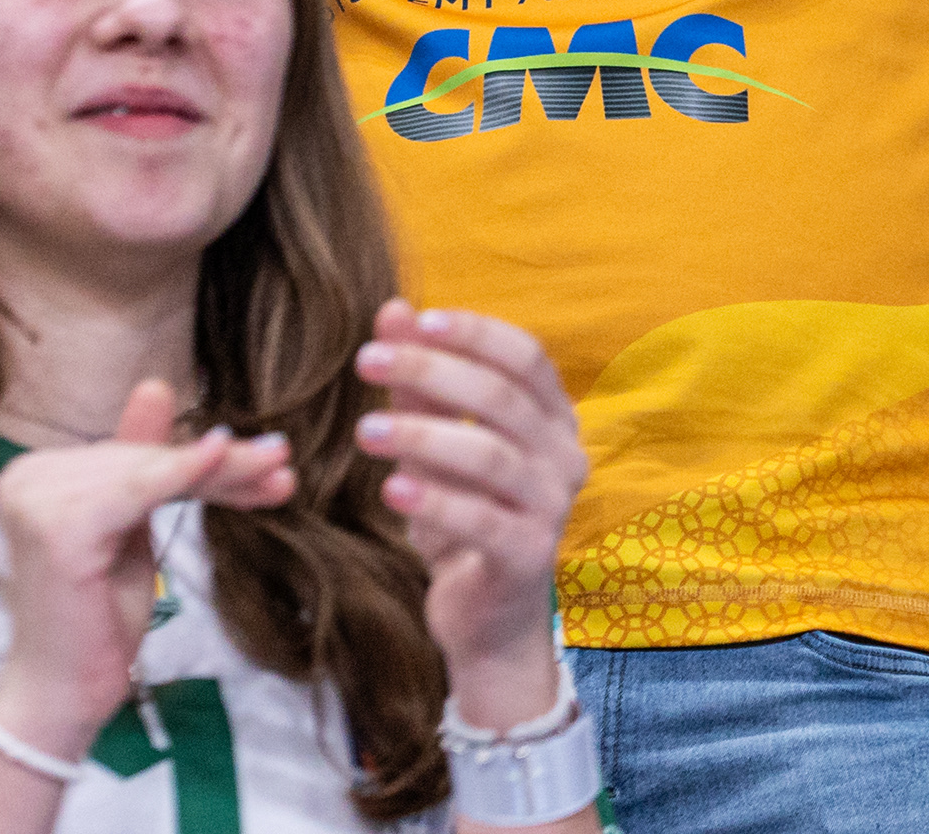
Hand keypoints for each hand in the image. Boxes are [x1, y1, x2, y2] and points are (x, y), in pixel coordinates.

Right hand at [0, 379, 294, 755]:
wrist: (62, 697)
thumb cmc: (96, 620)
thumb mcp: (129, 530)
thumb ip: (142, 463)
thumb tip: (155, 384)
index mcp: (38, 472)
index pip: (134, 456)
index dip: (200, 459)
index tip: (268, 457)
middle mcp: (26, 475)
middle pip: (144, 460)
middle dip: (221, 466)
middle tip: (284, 463)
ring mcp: (35, 497)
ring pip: (149, 471)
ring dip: (220, 473)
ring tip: (278, 474)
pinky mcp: (56, 526)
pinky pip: (134, 490)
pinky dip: (180, 473)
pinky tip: (221, 453)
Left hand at [357, 300, 586, 730]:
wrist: (487, 620)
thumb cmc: (466, 516)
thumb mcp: (437, 442)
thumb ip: (419, 380)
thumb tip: (392, 309)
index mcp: (553, 418)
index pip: (526, 356)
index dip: (473, 333)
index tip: (415, 320)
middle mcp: (564, 457)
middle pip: (503, 399)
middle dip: (431, 372)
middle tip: (366, 362)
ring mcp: (552, 509)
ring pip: (491, 457)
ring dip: (423, 436)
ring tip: (364, 431)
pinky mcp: (529, 557)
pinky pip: (483, 521)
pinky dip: (436, 501)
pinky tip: (392, 489)